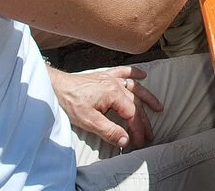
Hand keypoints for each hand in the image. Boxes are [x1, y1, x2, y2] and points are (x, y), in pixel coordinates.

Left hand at [48, 66, 162, 149]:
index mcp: (114, 94)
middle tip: (150, 135)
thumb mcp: (89, 121)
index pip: (132, 114)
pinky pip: (123, 72)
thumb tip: (126, 140)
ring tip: (158, 107)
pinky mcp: (103, 76)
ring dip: (147, 97)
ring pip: (135, 88)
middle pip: (136, 104)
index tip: (140, 141)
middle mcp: (115, 84)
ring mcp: (110, 79)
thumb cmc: (70, 102)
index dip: (138, 129)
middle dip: (144, 121)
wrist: (56, 86)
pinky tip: (142, 75)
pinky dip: (133, 73)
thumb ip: (109, 131)